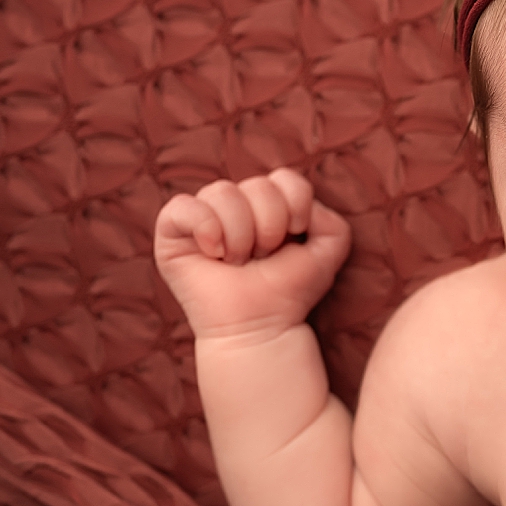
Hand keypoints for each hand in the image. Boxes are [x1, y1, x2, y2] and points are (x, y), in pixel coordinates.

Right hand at [153, 168, 351, 343]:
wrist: (259, 326)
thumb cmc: (289, 290)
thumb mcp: (326, 255)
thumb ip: (333, 222)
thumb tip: (305, 206)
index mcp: (268, 202)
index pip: (285, 178)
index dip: (296, 207)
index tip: (294, 238)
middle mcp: (235, 203)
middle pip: (258, 185)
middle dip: (270, 227)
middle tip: (262, 258)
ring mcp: (202, 215)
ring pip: (223, 192)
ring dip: (241, 235)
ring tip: (238, 262)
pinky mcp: (172, 232)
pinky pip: (183, 206)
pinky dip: (205, 228)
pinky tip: (214, 254)